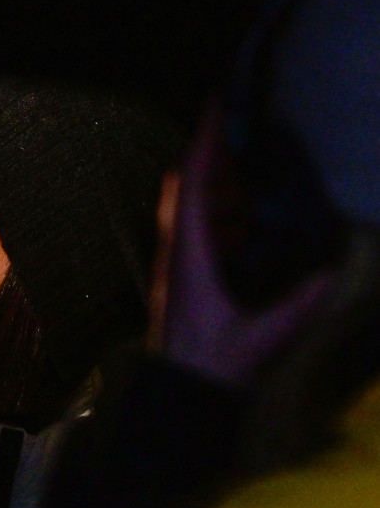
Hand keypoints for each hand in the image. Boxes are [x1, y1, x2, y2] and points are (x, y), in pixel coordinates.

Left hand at [149, 105, 335, 388]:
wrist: (177, 400)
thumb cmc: (211, 368)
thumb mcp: (258, 340)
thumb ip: (294, 309)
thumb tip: (330, 275)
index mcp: (189, 256)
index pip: (194, 187)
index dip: (204, 145)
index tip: (215, 108)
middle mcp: (176, 253)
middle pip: (185, 188)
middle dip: (208, 154)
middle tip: (237, 126)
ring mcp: (177, 265)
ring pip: (189, 208)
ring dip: (213, 182)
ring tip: (246, 163)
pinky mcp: (183, 280)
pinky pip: (196, 231)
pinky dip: (217, 212)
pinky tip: (244, 216)